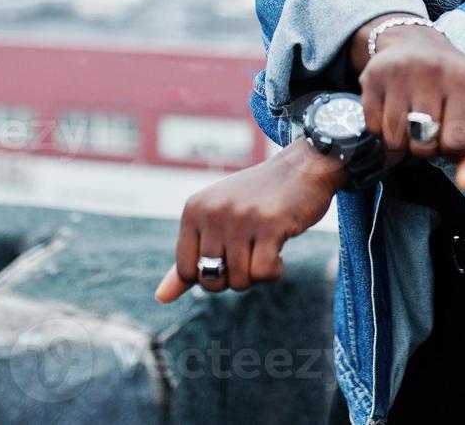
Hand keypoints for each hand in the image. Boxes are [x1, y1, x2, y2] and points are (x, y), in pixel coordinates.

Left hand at [153, 137, 345, 303]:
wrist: (303, 167)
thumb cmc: (259, 198)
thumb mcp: (217, 220)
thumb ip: (191, 257)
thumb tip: (160, 297)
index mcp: (194, 209)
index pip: (186, 271)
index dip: (210, 275)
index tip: (229, 255)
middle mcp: (213, 211)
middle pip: (212, 280)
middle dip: (235, 277)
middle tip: (251, 251)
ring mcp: (241, 217)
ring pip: (240, 280)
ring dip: (257, 274)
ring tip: (266, 247)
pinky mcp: (270, 223)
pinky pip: (263, 273)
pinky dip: (274, 272)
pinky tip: (279, 251)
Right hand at [354, 18, 464, 189]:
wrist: (416, 42)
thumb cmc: (455, 86)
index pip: (456, 144)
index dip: (452, 150)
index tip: (451, 135)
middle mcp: (433, 72)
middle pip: (423, 145)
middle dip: (426, 148)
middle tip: (429, 129)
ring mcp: (400, 72)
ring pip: (395, 140)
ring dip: (403, 144)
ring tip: (412, 125)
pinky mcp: (373, 76)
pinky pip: (373, 128)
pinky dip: (383, 132)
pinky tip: (394, 115)